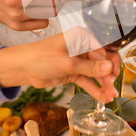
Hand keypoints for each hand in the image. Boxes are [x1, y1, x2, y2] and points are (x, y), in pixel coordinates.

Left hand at [0, 27, 120, 102]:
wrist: (23, 68)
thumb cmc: (41, 58)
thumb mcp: (68, 63)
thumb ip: (90, 67)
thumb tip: (109, 68)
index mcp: (82, 38)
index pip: (105, 49)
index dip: (111, 63)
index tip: (113, 77)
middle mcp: (82, 48)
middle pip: (103, 61)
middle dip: (109, 75)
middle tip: (111, 87)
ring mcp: (78, 60)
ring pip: (96, 73)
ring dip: (103, 84)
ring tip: (110, 96)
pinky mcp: (73, 72)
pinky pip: (87, 80)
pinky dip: (94, 88)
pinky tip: (102, 97)